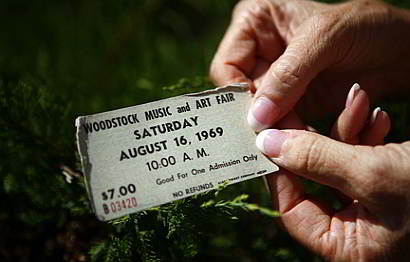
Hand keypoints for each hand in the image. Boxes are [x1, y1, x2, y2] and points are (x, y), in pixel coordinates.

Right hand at [210, 0, 409, 129]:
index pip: (226, 67)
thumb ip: (288, 75)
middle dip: (261, 120)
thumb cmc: (366, 26)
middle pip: (242, 95)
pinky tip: (311, 141)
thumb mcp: (325, 39)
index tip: (257, 119)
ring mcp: (277, 80)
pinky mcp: (294, 101)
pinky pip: (283, 124)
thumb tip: (256, 118)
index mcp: (255, 24)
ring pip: (262, 115)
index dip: (238, 96)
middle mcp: (259, 52)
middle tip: (274, 144)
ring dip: (281, 132)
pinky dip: (296, 135)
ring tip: (299, 145)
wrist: (402, 48)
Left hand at [257, 84, 409, 260]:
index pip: (292, 209)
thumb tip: (266, 145)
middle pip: (314, 181)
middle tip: (302, 108)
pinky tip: (378, 114)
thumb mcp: (373, 175)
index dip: (278, 171)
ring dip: (346, 130)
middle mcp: (356, 231)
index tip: (270, 136)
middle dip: (316, 140)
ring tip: (359, 99)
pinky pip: (364, 159)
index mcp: (347, 246)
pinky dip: (368, 135)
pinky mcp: (387, 186)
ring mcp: (372, 207)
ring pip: (339, 164)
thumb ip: (315, 160)